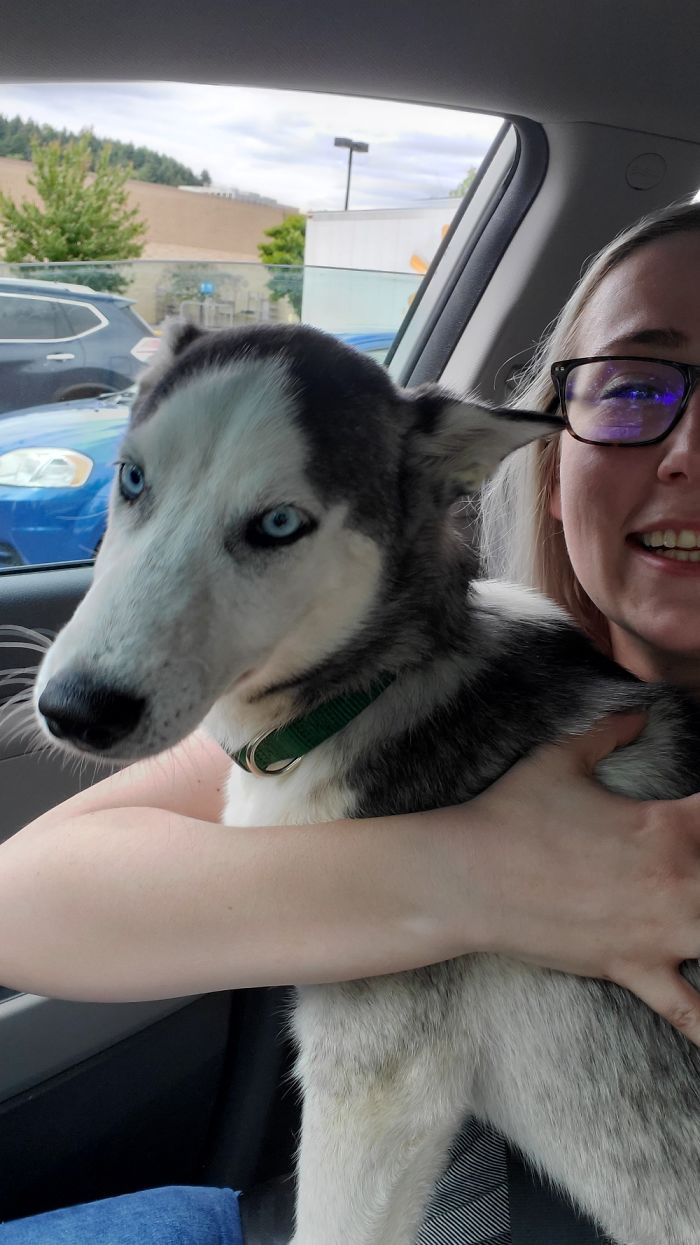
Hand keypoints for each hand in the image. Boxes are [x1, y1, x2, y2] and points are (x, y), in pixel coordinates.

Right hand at [465, 712, 699, 1043]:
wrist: (468, 875)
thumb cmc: (512, 813)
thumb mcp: (561, 758)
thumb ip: (609, 731)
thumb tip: (637, 714)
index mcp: (668, 825)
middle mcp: (679, 881)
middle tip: (697, 874)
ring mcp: (661, 933)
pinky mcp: (634, 969)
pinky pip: (690, 1012)